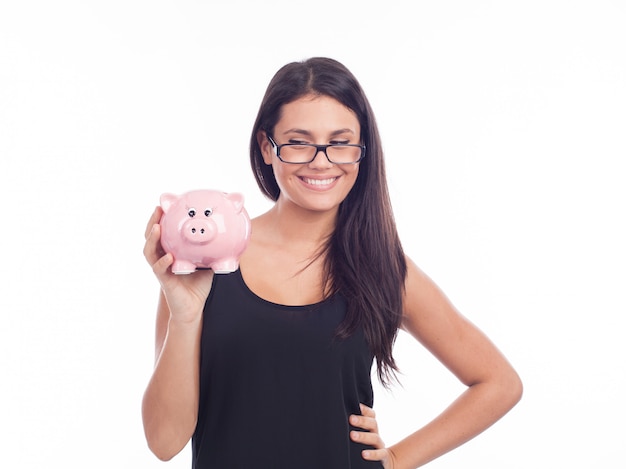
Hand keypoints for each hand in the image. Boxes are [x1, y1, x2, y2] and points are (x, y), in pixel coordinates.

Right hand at [143, 206, 213, 321]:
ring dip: (152, 238)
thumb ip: (214, 249)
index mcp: (171, 251)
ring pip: (149, 251)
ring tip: (157, 227)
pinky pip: (159, 270)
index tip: (164, 204)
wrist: (193, 308)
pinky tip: (169, 256)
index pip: (163, 232)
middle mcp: (162, 258)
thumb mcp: (208, 262)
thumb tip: (230, 235)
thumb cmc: (199, 284)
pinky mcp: (163, 281)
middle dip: (152, 222)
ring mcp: (161, 269)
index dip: (161, 218)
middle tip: (157, 209)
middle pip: (151, 237)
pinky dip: (163, 262)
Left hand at [350, 403, 395, 468]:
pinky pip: (379, 454)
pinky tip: (364, 454)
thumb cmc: (368, 444)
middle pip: (372, 423)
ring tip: (352, 435)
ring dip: (363, 436)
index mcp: (371, 426)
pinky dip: (372, 454)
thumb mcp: (364, 433)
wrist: (384, 459)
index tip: (357, 406)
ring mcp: (379, 445)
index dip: (365, 410)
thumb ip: (355, 425)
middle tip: (351, 419)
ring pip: (374, 438)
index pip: (371, 415)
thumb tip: (339, 417)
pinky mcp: (383, 456)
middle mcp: (376, 433)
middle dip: (362, 420)